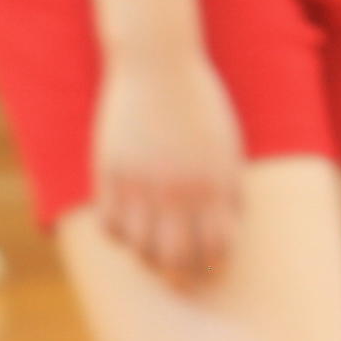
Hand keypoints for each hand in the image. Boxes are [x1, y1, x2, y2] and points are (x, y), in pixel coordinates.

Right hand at [90, 45, 244, 288]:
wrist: (158, 63)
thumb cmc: (199, 103)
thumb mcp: (228, 146)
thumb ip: (229, 191)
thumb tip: (226, 234)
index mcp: (215, 183)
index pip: (217, 248)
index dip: (215, 264)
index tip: (211, 267)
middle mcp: (179, 189)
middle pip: (176, 259)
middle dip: (181, 276)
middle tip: (179, 277)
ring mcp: (142, 183)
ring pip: (140, 250)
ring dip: (147, 256)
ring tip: (151, 250)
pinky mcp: (111, 173)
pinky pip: (110, 227)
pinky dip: (119, 235)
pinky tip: (128, 225)